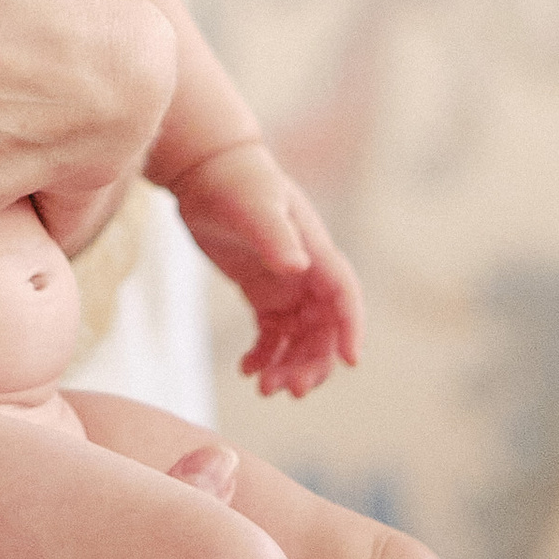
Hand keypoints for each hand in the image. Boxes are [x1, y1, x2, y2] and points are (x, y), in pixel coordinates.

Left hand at [172, 137, 363, 398]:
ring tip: (264, 388)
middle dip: (312, 362)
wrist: (206, 169)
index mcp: (315, 251)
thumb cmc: (236, 181)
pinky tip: (247, 370)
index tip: (350, 361)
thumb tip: (298, 266)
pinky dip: (264, 355)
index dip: (352, 327)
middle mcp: (307, 272)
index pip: (344, 294)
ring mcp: (286, 284)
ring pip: (300, 338)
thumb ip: (275, 236)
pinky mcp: (262, 292)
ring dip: (288, 365)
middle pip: (324, 328)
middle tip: (289, 390)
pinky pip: (273, 334)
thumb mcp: (254, 208)